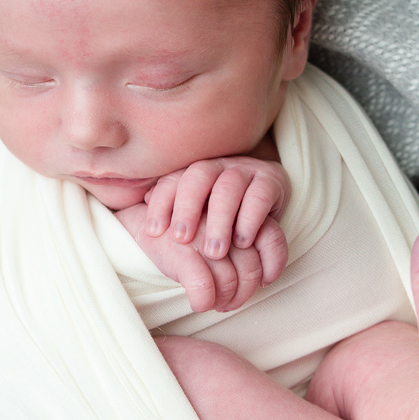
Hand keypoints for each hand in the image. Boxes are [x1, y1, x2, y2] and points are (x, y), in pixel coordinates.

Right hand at [116, 203, 277, 311]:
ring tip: (216, 303)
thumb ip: (246, 243)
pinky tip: (198, 303)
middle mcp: (222, 219)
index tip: (264, 282)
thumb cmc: (191, 233)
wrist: (144, 222)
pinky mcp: (180, 251)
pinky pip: (204, 289)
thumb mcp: (222, 230)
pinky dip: (204, 303)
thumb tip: (265, 280)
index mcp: (238, 209)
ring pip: (229, 282)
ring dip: (224, 301)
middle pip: (251, 267)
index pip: (271, 239)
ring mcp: (201, 235)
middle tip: (231, 302)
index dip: (272, 267)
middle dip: (244, 293)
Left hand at [140, 155, 289, 287]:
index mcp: (194, 171)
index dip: (160, 204)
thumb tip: (147, 221)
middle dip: (187, 209)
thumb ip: (173, 213)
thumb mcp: (197, 213)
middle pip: (198, 177)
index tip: (154, 232)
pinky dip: (250, 221)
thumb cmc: (221, 212)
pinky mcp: (271, 180)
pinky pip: (260, 196)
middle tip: (182, 240)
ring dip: (219, 221)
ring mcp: (245, 170)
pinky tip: (243, 243)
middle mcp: (218, 165)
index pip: (172, 180)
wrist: (264, 200)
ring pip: (228, 188)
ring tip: (214, 253)